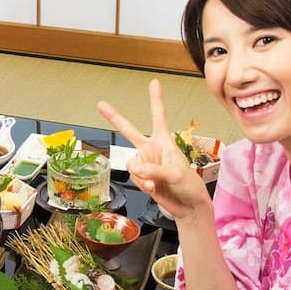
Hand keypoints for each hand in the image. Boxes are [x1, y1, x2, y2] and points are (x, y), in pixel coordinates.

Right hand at [97, 79, 208, 219]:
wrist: (188, 206)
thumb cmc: (189, 185)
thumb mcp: (176, 174)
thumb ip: (155, 169)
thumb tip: (137, 167)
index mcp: (164, 142)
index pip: (158, 116)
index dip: (155, 99)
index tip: (154, 83)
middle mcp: (152, 150)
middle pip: (129, 131)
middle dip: (114, 117)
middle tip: (101, 105)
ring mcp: (145, 163)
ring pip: (131, 164)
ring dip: (142, 175)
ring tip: (155, 183)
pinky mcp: (141, 177)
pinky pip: (133, 177)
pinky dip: (141, 184)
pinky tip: (153, 188)